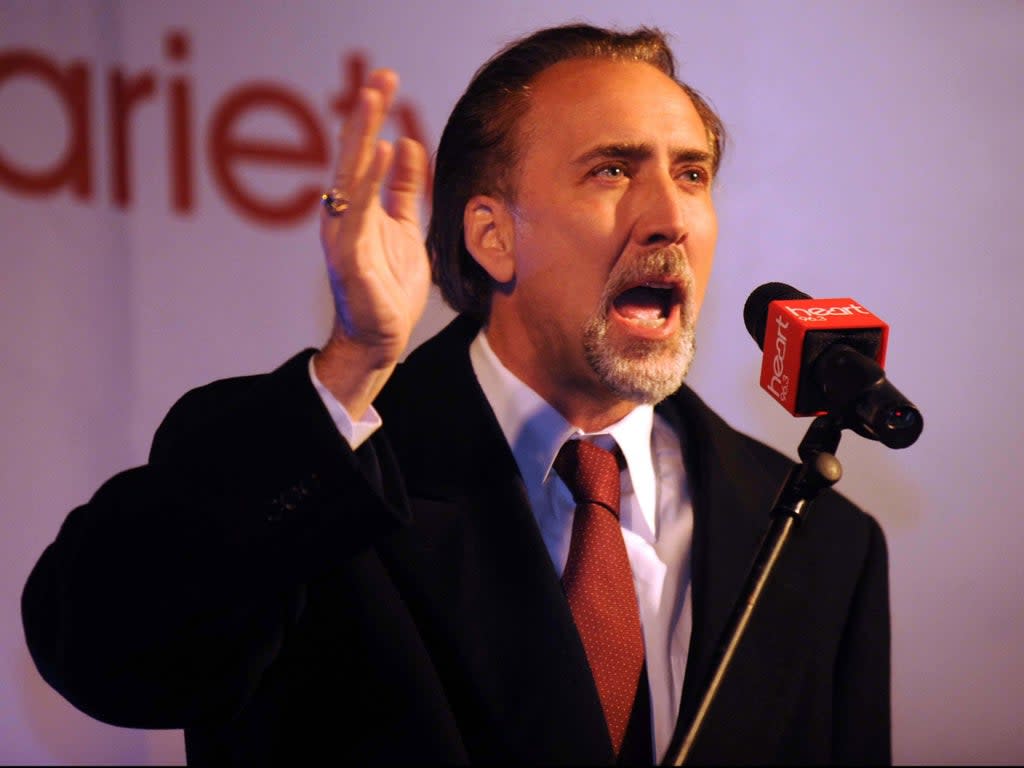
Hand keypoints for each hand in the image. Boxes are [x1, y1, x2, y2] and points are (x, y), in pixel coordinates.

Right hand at [315, 69, 429, 416]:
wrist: (379, 339)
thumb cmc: (388, 286)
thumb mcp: (405, 229)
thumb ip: (404, 191)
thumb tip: (407, 145)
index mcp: (357, 207)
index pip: (364, 152)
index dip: (374, 116)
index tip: (387, 79)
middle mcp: (344, 214)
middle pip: (353, 155)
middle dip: (366, 114)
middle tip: (380, 76)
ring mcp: (343, 234)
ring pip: (351, 175)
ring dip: (362, 135)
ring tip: (373, 99)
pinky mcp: (350, 258)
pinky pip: (359, 213)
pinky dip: (369, 182)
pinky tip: (383, 153)